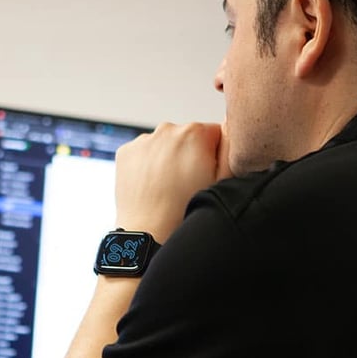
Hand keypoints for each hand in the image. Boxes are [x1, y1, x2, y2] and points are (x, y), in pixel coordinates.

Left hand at [113, 121, 228, 242]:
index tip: (207, 174)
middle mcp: (166, 129)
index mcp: (194, 132)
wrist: (149, 232)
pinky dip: (147, 164)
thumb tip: (230, 124)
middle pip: (187, 137)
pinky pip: (143, 152)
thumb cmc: (187, 212)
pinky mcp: (125, 152)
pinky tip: (152, 185)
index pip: (214, 133)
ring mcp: (142, 140)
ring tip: (168, 188)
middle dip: (190, 155)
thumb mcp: (225, 179)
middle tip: (188, 184)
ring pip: (163, 144)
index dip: (214, 155)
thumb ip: (231, 145)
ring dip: (168, 159)